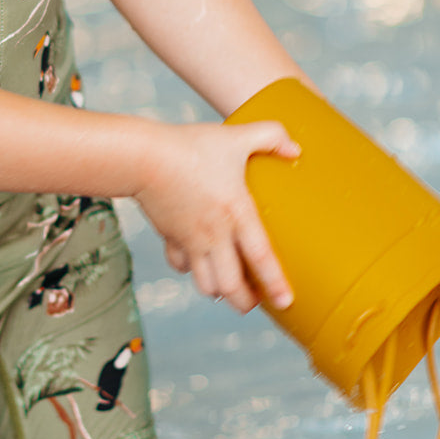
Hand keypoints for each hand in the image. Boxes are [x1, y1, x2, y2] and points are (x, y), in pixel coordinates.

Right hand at [134, 121, 298, 311]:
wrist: (143, 156)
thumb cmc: (190, 145)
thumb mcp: (236, 136)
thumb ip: (271, 136)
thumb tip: (296, 149)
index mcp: (236, 212)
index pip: (260, 258)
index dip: (274, 283)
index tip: (285, 302)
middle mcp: (214, 234)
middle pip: (230, 286)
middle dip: (245, 302)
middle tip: (257, 301)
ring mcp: (190, 239)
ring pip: (205, 284)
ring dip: (220, 291)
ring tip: (231, 287)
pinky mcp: (170, 236)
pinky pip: (181, 265)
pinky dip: (191, 271)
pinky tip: (199, 263)